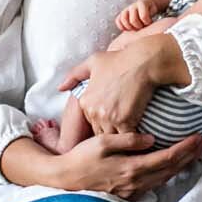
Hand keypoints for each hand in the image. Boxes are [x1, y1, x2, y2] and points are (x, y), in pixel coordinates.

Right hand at [44, 131, 201, 199]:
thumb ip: (127, 140)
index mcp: (131, 168)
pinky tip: (173, 165)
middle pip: (171, 169)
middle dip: (190, 155)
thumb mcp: (101, 142)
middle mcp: (136, 183)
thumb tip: (151, 138)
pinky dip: (168, 173)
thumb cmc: (82, 158)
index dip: (186, 148)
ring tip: (195, 152)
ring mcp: (133, 191)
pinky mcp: (129, 194)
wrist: (66, 179)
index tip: (200, 137)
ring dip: (182, 165)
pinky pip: (155, 183)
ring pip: (165, 178)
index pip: (167, 158)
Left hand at [65, 34, 187, 134]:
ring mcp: (108, 117)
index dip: (102, 122)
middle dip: (109, 132)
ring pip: (111, 137)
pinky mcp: (125, 121)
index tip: (112, 121)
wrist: (141, 63)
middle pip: (99, 132)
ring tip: (129, 140)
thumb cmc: (119, 60)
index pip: (90, 122)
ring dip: (119, 138)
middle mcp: (93, 111)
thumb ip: (74, 75)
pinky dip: (131, 139)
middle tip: (120, 133)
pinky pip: (125, 138)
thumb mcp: (93, 62)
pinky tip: (138, 137)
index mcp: (85, 101)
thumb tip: (60, 87)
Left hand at [115, 0, 177, 32]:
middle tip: (140, 27)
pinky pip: (143, 16)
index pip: (118, 20)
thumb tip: (130, 40)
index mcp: (125, 12)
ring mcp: (135, 5)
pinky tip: (150, 21)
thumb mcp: (138, 21)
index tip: (133, 29)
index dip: (124, 27)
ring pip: (133, 20)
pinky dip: (146, 21)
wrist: (155, 1)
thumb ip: (132, 27)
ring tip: (145, 25)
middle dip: (133, 27)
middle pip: (124, 21)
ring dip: (140, 25)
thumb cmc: (146, 14)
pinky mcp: (143, 3)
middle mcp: (129, 8)